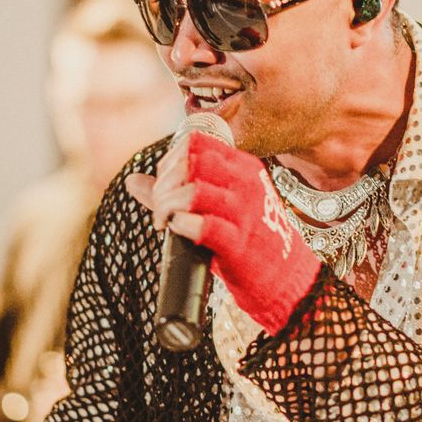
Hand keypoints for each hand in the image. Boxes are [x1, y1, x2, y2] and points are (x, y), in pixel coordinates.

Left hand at [126, 131, 319, 334]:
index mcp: (243, 167)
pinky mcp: (240, 244)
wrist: (288, 278)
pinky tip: (179, 232)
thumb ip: (174, 191)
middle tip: (160, 209)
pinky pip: (203, 225)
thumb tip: (133, 180)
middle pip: (191, 161)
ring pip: (192, 191)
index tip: (163, 186)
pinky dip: (182, 226)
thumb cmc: (248, 241)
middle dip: (164, 184)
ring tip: (165, 223)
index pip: (196, 142)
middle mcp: (246, 183)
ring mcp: (245, 212)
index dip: (169, 161)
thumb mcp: (219, 207)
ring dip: (167, 207)